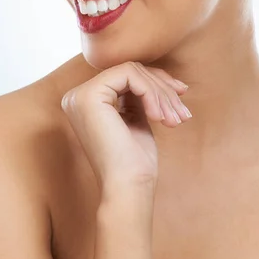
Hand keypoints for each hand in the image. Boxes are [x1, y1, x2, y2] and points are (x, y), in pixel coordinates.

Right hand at [60, 61, 191, 195]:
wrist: (128, 187)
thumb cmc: (135, 161)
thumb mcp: (138, 117)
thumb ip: (139, 94)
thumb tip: (159, 74)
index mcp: (86, 101)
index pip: (126, 76)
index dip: (157, 83)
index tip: (182, 95)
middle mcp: (77, 96)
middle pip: (130, 71)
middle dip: (163, 88)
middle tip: (182, 111)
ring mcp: (80, 95)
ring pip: (132, 71)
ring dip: (161, 93)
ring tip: (174, 118)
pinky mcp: (89, 96)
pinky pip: (129, 75)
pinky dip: (151, 92)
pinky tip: (159, 116)